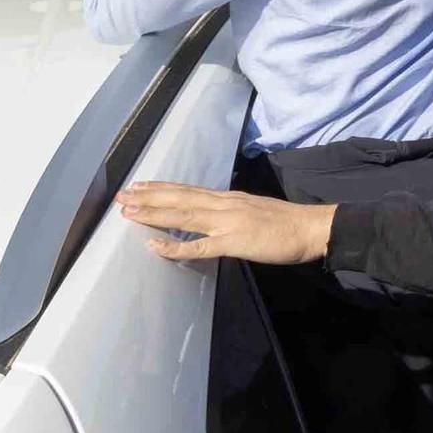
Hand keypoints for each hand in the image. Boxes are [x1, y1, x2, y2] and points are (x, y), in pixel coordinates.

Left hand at [116, 182, 334, 264]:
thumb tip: (218, 214)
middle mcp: (224, 205)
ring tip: (128, 210)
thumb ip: (235, 211)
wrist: (311, 228)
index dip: (163, 188)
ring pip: (183, 215)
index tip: (141, 185)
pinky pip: (198, 247)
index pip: (190, 189)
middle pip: (180, 198)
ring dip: (153, 213)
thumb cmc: (287, 223)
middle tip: (122, 194)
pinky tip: (154, 246)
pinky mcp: (233, 242)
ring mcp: (227, 222)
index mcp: (230, 198)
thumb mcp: (256, 209)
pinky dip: (174, 246)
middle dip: (149, 196)